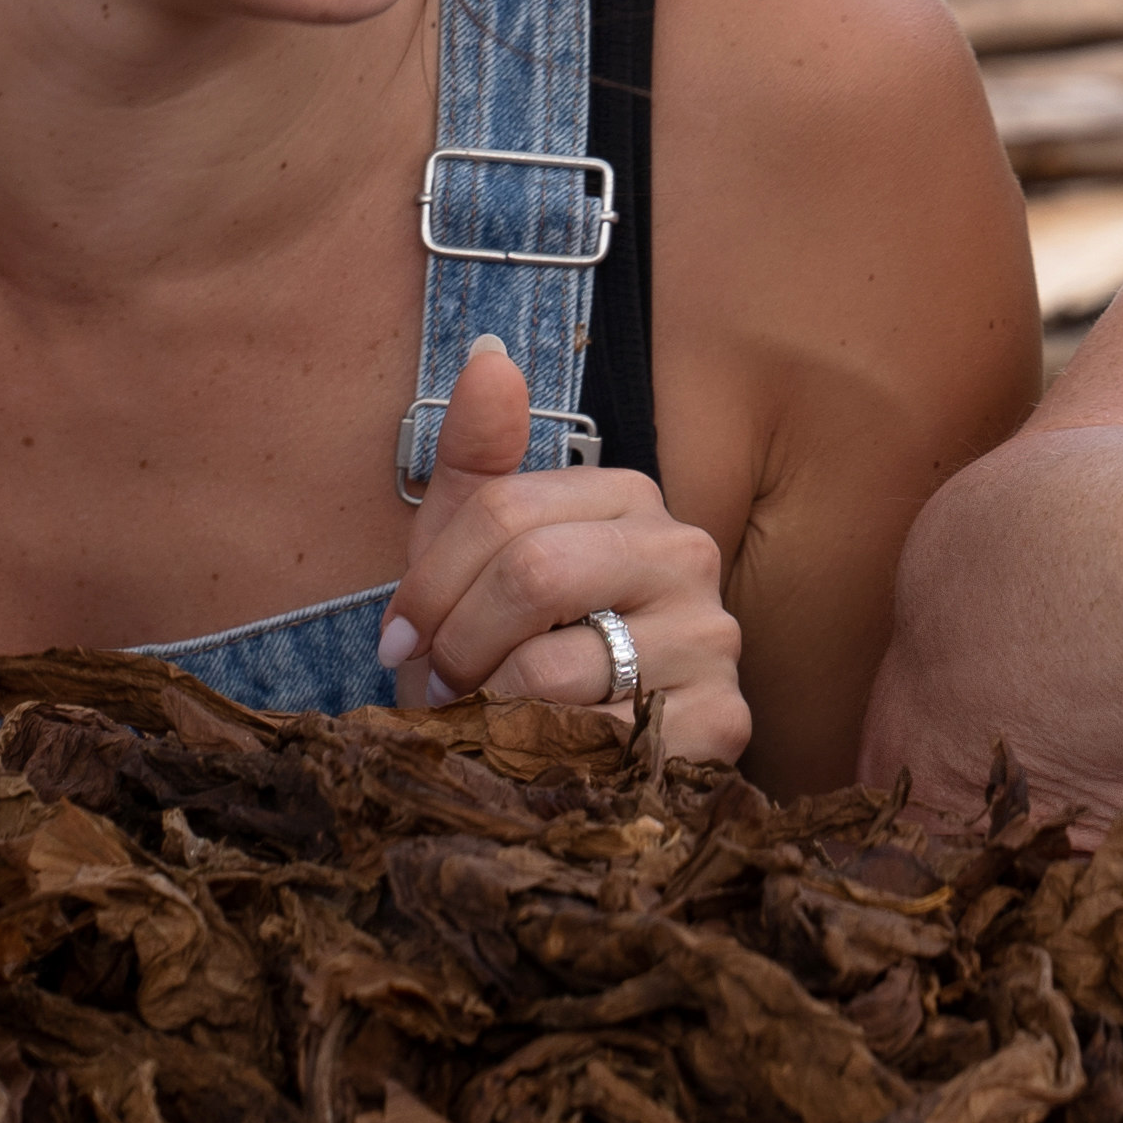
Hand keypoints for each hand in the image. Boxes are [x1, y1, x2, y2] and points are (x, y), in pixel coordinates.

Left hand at [379, 340, 743, 762]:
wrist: (563, 770)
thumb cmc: (509, 652)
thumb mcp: (472, 556)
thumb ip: (478, 457)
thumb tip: (489, 352)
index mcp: (629, 499)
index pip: (504, 510)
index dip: (430, 583)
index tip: (401, 636)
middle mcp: (687, 553)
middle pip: (534, 572)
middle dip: (459, 642)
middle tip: (440, 684)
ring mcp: (713, 638)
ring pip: (554, 665)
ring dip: (490, 708)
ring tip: (487, 722)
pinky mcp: (721, 724)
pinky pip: (591, 741)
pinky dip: (539, 760)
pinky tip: (541, 760)